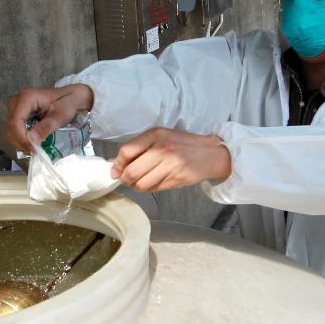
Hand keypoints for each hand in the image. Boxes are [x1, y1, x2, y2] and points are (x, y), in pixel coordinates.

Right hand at [5, 84, 93, 153]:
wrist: (70, 97)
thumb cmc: (66, 104)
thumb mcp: (59, 117)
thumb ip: (45, 128)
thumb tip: (31, 142)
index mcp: (26, 98)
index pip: (15, 122)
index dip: (21, 138)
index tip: (33, 149)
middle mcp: (16, 101)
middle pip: (10, 127)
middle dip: (21, 142)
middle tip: (35, 151)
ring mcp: (15, 106)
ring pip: (10, 129)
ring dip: (20, 141)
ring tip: (34, 148)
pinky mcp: (17, 112)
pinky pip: (14, 129)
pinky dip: (21, 138)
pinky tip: (32, 142)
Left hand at [111, 128, 230, 192]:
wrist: (211, 154)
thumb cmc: (182, 144)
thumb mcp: (160, 137)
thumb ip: (137, 148)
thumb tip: (114, 162)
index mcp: (155, 135)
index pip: (127, 151)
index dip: (117, 164)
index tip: (114, 170)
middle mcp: (162, 149)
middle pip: (131, 171)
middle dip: (125, 179)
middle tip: (125, 179)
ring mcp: (170, 165)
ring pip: (141, 184)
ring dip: (136, 186)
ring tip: (139, 181)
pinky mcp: (177, 179)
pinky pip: (153, 189)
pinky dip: (148, 188)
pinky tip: (152, 182)